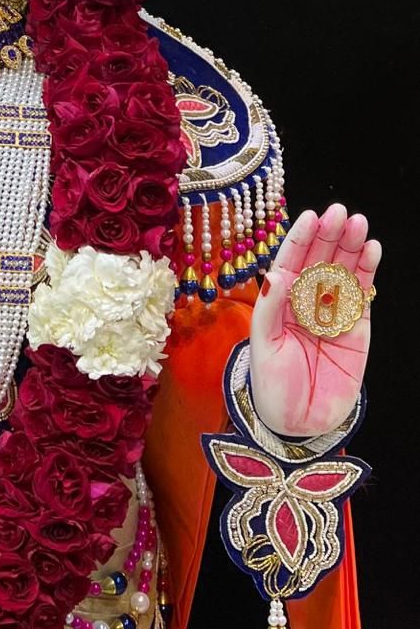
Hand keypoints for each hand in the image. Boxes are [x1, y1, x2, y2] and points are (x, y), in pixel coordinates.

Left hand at [249, 203, 379, 437]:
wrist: (299, 423)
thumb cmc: (272, 384)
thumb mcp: (263, 346)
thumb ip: (270, 310)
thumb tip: (276, 274)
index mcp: (280, 300)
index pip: (291, 261)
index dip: (301, 238)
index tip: (312, 216)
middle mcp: (306, 300)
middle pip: (320, 259)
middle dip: (330, 235)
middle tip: (341, 212)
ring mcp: (332, 312)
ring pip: (343, 271)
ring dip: (351, 246)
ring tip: (360, 223)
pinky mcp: (356, 328)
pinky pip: (361, 295)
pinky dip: (367, 272)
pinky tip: (372, 250)